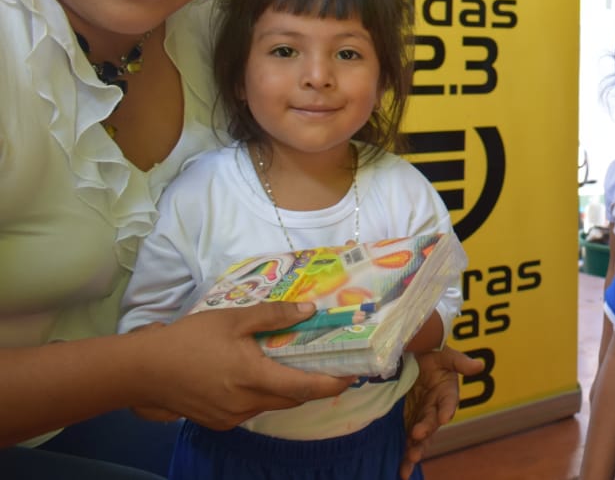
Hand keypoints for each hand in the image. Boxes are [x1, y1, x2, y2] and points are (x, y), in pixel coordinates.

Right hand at [136, 303, 354, 428]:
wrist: (142, 371)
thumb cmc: (188, 340)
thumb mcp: (232, 319)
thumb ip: (273, 315)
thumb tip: (309, 311)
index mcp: (253, 377)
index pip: (304, 388)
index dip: (331, 383)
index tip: (351, 375)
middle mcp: (246, 403)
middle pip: (292, 398)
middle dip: (313, 385)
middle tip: (329, 366)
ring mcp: (232, 417)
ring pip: (272, 404)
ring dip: (287, 389)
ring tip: (294, 366)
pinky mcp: (218, 422)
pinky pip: (252, 409)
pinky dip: (264, 395)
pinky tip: (259, 376)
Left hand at [400, 345, 484, 478]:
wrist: (414, 357)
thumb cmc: (432, 353)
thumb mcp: (445, 354)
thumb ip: (460, 362)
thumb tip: (480, 365)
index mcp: (447, 391)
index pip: (448, 400)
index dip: (447, 408)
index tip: (444, 417)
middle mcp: (436, 408)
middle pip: (432, 421)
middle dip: (426, 431)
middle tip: (417, 437)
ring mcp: (422, 416)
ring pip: (421, 436)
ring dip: (416, 448)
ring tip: (410, 460)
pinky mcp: (409, 422)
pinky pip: (408, 440)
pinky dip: (404, 454)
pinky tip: (402, 471)